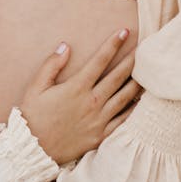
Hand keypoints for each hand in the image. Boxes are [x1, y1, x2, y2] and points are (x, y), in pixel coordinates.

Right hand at [19, 28, 139, 165]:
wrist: (33, 149)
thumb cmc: (32, 116)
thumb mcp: (36, 87)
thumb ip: (51, 65)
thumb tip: (66, 46)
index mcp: (77, 87)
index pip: (100, 60)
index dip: (113, 44)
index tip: (124, 32)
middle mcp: (92, 102)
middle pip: (118, 76)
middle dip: (132, 59)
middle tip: (143, 48)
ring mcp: (99, 120)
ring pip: (126, 97)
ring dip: (137, 82)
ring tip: (148, 71)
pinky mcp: (101, 136)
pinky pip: (124, 120)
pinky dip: (134, 109)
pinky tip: (141, 100)